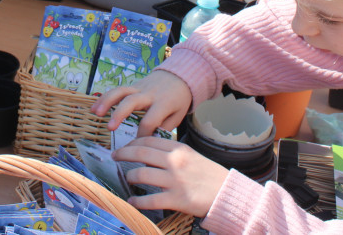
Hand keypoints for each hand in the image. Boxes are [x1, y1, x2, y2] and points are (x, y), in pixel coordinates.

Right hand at [90, 70, 191, 136]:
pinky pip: (117, 90)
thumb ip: (164, 128)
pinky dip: (104, 97)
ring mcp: (140, 88)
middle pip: (132, 101)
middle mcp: (149, 94)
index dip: (142, 135)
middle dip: (120, 114)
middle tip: (110, 128)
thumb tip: (149, 143)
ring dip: (107, 101)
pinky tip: (94, 108)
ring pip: (121, 91)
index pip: (150, 120)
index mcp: (163, 103)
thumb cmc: (179, 100)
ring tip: (96, 113)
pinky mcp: (133, 86)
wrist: (180, 76)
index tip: (138, 145)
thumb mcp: (178, 115)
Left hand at [113, 137, 227, 217]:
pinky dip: (137, 201)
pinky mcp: (176, 199)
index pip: (149, 140)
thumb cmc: (210, 175)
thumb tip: (152, 151)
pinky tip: (132, 201)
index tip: (126, 145)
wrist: (227, 193)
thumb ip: (173, 152)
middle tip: (115, 156)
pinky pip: (150, 199)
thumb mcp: (192, 156)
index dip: (133, 142)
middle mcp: (175, 162)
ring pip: (141, 175)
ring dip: (130, 177)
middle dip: (123, 154)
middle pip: (140, 153)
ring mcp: (175, 181)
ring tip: (128, 179)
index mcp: (179, 149)